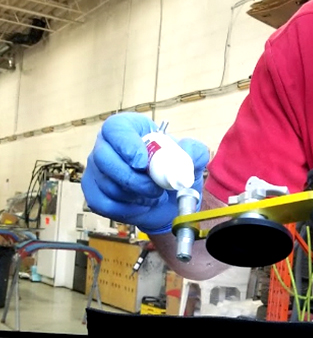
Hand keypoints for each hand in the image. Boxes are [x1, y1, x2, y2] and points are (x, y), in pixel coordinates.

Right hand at [81, 112, 208, 233]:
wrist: (169, 203)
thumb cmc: (175, 173)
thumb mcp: (191, 160)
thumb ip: (193, 152)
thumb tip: (186, 151)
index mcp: (130, 129)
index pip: (116, 128)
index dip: (125, 144)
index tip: (142, 162)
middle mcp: (107, 146)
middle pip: (103, 157)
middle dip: (131, 178)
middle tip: (155, 189)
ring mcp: (97, 170)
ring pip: (105, 183)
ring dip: (132, 195)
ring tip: (152, 196)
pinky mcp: (94, 193)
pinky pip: (101, 202)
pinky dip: (124, 209)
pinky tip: (140, 206)